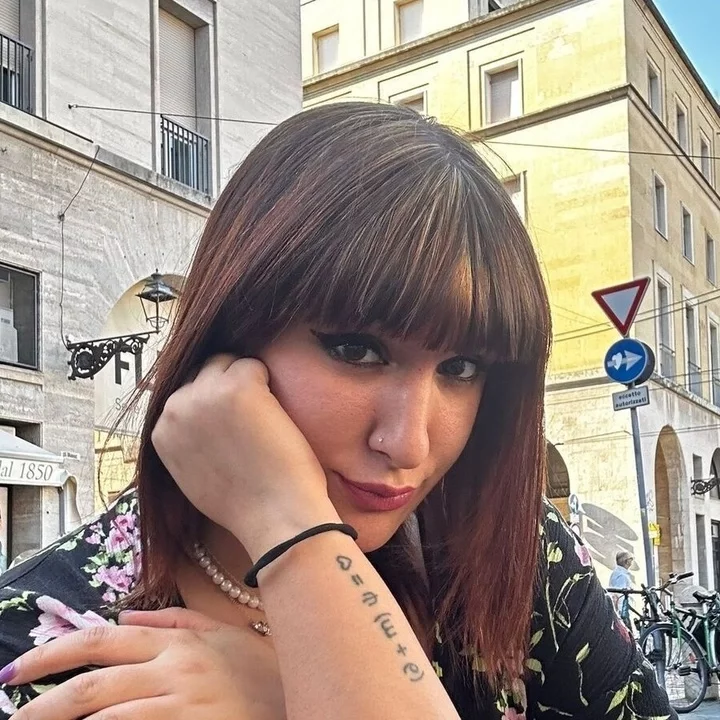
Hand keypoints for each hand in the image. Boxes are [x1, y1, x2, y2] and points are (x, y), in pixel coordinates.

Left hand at [7, 608, 285, 719]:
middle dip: (41, 706)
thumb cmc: (262, 671)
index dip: (53, 654)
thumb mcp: (223, 634)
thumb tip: (121, 613)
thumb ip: (174, 620)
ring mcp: (180, 709)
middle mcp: (173, 672)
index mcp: (178, 643)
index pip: (103, 640)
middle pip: (92, 688)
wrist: (301, 701)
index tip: (16, 671)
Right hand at [151, 355, 339, 558]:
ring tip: (263, 415)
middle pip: (203, 371)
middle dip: (226, 384)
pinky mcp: (238, 385)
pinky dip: (268, 382)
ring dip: (247, 379)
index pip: (183, 392)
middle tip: (251, 413)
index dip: (211, 401)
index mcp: (161, 431)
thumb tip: (196, 423)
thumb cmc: (243, 503)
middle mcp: (176, 408)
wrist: (274, 516)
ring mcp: (205, 394)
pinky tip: (274, 413)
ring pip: (227, 362)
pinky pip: (254, 365)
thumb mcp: (192, 475)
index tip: (231, 419)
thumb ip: (187, 443)